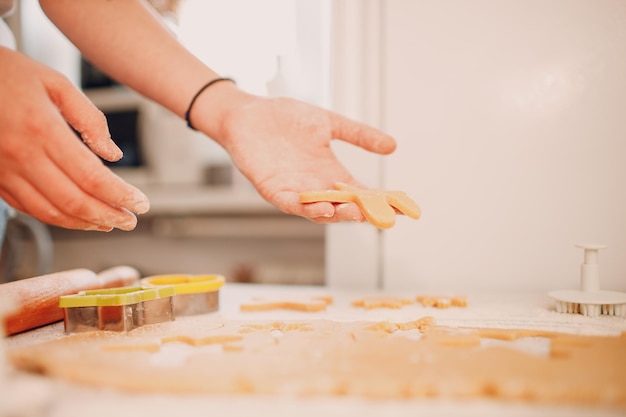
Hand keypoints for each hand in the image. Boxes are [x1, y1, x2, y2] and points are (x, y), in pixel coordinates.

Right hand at [0, 47, 148, 230]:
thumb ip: (89, 118)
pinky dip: (57, 218)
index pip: (91, 176)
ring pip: (51, 212)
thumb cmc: (8, 74)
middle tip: (130, 221)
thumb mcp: (55, 82)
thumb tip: (113, 153)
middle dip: (109, 215)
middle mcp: (21, 155)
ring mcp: (4, 170)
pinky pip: (28, 208)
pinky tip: (77, 217)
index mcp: (42, 129)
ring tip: (110, 223)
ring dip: (85, 223)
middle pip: (74, 201)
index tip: (140, 203)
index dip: (120, 196)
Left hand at [217, 96, 396, 223]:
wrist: (248, 113)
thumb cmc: (286, 117)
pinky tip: (321, 207)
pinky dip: (306, 208)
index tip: (401, 206)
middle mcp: (316, 186)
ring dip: (336, 214)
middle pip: (344, 206)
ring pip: (319, 210)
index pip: (360, 192)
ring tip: (354, 213)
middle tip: (381, 215)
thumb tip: (393, 146)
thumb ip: (358, 134)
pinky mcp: (273, 189)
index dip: (380, 200)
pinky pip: (291, 203)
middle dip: (362, 212)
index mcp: (330, 172)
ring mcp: (295, 190)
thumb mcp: (328, 123)